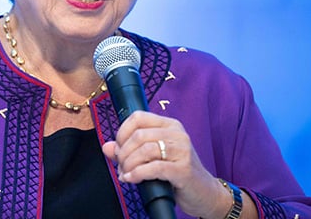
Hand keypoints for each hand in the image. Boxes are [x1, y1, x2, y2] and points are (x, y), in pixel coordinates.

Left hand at [101, 111, 231, 218]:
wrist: (204, 193)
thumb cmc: (177, 173)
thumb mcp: (153, 157)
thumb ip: (129, 150)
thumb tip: (106, 147)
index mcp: (169, 125)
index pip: (138, 117)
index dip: (122, 132)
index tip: (118, 148)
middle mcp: (177, 134)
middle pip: (138, 135)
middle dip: (123, 153)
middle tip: (121, 166)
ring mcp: (182, 150)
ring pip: (145, 150)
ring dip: (129, 164)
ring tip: (126, 174)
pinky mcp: (183, 169)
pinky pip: (153, 167)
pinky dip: (137, 174)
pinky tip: (132, 179)